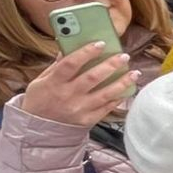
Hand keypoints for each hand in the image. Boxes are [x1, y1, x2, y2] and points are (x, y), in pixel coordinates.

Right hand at [19, 43, 133, 127]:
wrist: (37, 129)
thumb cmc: (39, 100)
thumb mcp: (41, 80)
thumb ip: (57, 65)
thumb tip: (69, 46)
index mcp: (53, 83)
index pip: (71, 64)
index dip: (86, 52)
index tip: (100, 43)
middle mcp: (67, 95)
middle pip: (92, 78)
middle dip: (110, 65)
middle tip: (124, 56)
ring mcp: (79, 109)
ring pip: (105, 94)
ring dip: (122, 82)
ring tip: (134, 73)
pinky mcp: (87, 120)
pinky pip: (107, 108)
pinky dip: (118, 98)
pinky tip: (128, 89)